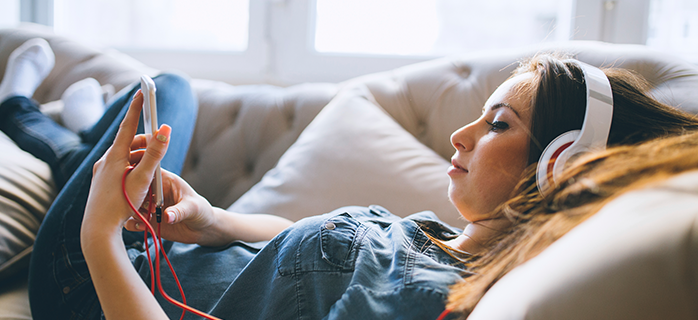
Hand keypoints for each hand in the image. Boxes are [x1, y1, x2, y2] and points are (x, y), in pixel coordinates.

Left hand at [82, 90, 171, 236]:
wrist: (98, 230)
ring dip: (141, 160)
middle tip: (159, 146)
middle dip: (145, 142)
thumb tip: (165, 130)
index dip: (137, 108)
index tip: (142, 91)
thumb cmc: (122, 204)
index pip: (128, 125)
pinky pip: (120, 169)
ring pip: (125, 158)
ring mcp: (102, 173)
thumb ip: (155, 153)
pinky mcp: (102, 184)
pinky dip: (133, 170)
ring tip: (153, 173)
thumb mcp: (143, 178)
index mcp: (114, 156)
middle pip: (129, 143)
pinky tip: (140, 184)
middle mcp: (105, 161)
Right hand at [123, 168, 221, 244]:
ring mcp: (148, 205)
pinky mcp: (146, 219)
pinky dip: (133, 223)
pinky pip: (132, 220)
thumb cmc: (201, 211)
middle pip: (134, 187)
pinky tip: (142, 227)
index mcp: (165, 180)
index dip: (137, 173)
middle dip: (132, 196)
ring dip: (132, 211)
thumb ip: (179, 211)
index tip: (133, 184)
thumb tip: (166, 217)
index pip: (147, 170)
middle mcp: (154, 192)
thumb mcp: (193, 208)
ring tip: (143, 218)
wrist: (202, 229)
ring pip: (130, 204)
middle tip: (136, 206)